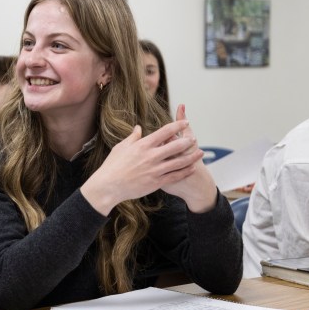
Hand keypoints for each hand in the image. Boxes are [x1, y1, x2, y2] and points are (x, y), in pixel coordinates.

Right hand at [81, 104, 216, 213]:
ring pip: (178, 162)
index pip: (165, 132)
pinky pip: (174, 176)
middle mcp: (151, 156)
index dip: (177, 126)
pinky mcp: (156, 182)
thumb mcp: (121, 147)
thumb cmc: (112, 166)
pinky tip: (191, 168)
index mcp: (143, 145)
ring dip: (191, 157)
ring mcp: (154, 170)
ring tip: (200, 153)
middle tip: (194, 140)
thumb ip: (133, 137)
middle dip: (187, 142)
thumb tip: (138, 128)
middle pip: (175, 146)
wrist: (108, 186)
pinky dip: (185, 171)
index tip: (185, 123)